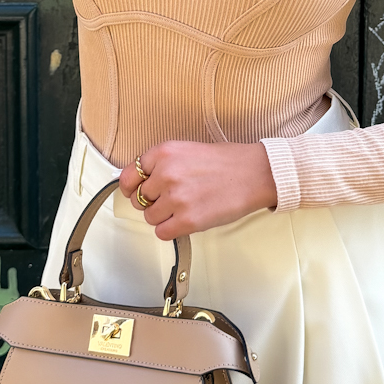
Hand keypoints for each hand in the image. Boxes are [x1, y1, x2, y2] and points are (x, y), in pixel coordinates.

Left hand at [119, 141, 278, 241]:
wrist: (254, 173)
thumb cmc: (226, 162)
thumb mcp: (186, 150)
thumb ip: (161, 164)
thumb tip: (139, 183)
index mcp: (163, 153)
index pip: (128, 176)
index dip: (131, 188)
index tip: (134, 192)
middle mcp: (166, 174)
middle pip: (139, 199)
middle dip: (153, 201)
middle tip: (173, 198)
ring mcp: (176, 198)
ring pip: (150, 217)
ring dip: (163, 217)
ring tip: (184, 207)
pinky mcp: (188, 220)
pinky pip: (162, 233)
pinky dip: (171, 230)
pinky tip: (186, 219)